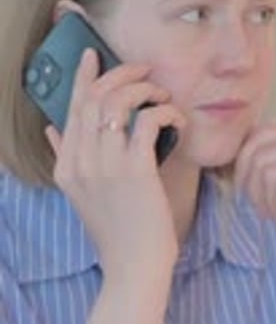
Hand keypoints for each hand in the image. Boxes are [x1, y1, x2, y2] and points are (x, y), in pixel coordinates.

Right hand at [46, 48, 185, 282]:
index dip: (84, 77)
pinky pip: (148, 120)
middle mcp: (81, 162)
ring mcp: (106, 166)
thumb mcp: (82, 197)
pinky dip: (165, 112)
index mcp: (66, 167)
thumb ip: (67, 160)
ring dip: (145, 91)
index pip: (72, 108)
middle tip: (143, 70)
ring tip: (162, 96)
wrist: (134, 268)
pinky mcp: (135, 171)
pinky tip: (176, 119)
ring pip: (120, 103)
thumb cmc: (118, 235)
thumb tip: (53, 129)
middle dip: (120, 74)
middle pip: (94, 98)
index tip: (94, 55)